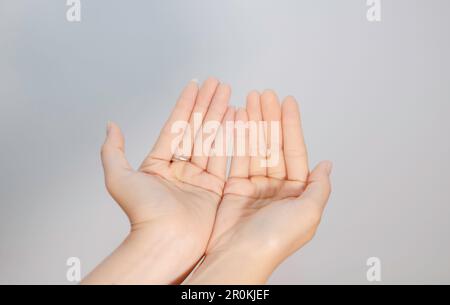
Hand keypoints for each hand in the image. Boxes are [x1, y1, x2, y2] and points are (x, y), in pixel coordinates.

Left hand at [83, 78, 233, 283]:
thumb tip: (111, 126)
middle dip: (207, 104)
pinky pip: (224, 157)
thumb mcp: (119, 178)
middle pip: (196, 129)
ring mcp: (199, 178)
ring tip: (229, 93)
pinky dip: (232, 137)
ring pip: (212, 139)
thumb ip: (113, 150)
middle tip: (218, 83)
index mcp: (159, 165)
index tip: (195, 85)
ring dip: (221, 115)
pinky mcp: (216, 189)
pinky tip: (237, 118)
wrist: (166, 241)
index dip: (185, 104)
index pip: (176, 126)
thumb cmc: (142, 214)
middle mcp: (180, 170)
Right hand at [188, 90, 331, 283]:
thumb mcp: (309, 213)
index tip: (288, 102)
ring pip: (255, 146)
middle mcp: (277, 187)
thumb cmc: (275, 239)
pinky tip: (238, 120)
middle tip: (265, 93)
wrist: (240, 254)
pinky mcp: (234, 187)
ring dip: (253, 122)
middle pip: (273, 144)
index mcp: (297, 192)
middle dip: (270, 118)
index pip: (294, 151)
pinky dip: (237, 138)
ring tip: (250, 98)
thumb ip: (319, 187)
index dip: (291, 125)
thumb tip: (327, 165)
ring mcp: (255, 186)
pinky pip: (237, 157)